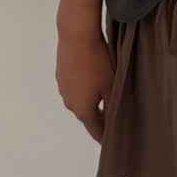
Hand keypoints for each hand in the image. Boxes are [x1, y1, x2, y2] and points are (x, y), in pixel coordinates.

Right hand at [56, 25, 115, 143]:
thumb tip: (114, 120)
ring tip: (106, 95)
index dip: (105, 137)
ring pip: (80, 100)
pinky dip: (84, 88)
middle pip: (87, 116)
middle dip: (100, 118)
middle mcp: (70, 102)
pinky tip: (93, 78)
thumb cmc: (96, 60)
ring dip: (92, 101)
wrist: (76, 34)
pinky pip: (75, 87)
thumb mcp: (111, 85)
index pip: (95, 131)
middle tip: (114, 118)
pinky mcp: (61, 75)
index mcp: (83, 109)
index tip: (112, 142)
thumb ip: (113, 106)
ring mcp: (63, 88)